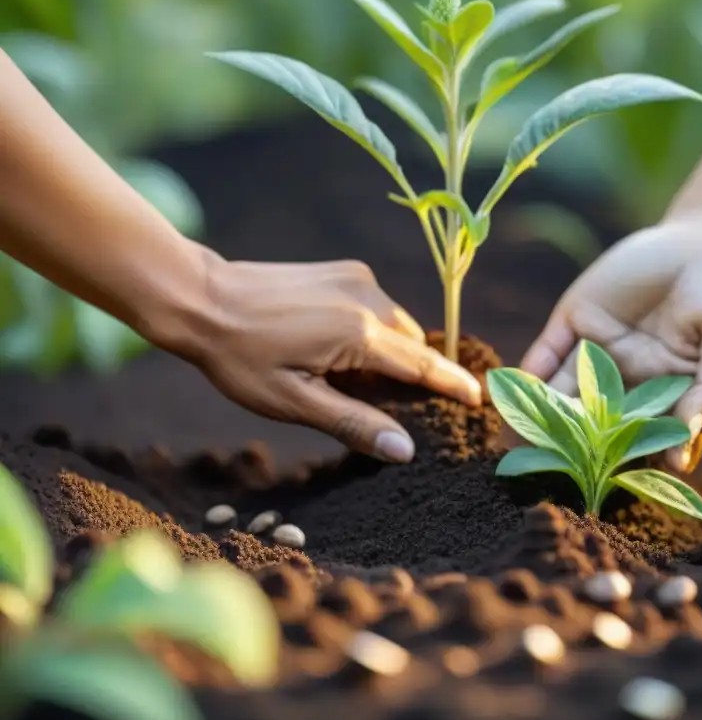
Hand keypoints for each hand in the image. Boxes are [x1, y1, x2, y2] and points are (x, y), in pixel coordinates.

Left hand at [163, 253, 480, 462]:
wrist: (201, 297)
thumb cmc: (241, 358)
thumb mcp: (293, 401)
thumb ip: (354, 423)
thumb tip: (406, 450)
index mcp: (359, 334)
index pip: (423, 366)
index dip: (454, 385)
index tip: (482, 398)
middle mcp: (368, 298)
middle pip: (413, 345)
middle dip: (414, 373)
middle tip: (398, 406)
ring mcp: (356, 277)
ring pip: (397, 325)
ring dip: (390, 351)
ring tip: (350, 377)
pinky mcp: (343, 269)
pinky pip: (378, 307)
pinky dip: (374, 330)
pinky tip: (338, 347)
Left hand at [520, 212, 701, 472]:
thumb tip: (690, 434)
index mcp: (667, 396)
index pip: (645, 437)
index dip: (631, 459)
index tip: (620, 482)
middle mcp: (627, 383)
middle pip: (596, 424)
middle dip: (574, 447)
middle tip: (554, 469)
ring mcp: (597, 353)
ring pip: (565, 393)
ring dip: (544, 416)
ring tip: (524, 439)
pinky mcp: (576, 321)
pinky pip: (549, 350)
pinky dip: (531, 370)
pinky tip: (514, 387)